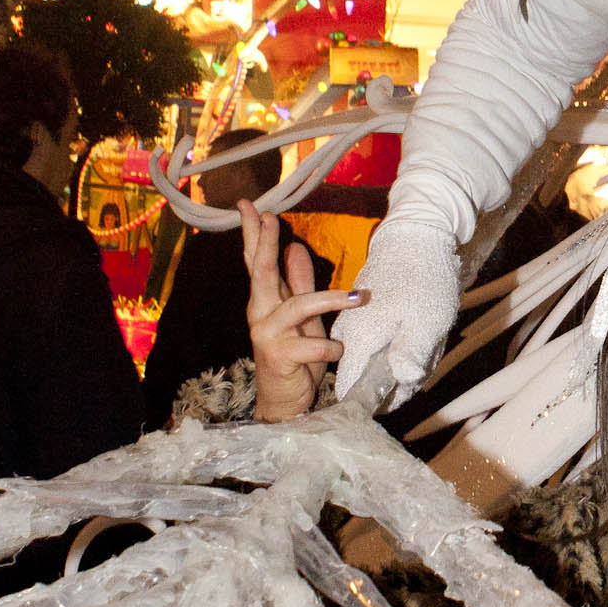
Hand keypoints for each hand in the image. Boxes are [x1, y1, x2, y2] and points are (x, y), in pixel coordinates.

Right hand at [242, 201, 364, 423]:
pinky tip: (339, 350)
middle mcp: (260, 314)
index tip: (248, 205)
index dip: (253, 234)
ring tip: (359, 297)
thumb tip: (294, 248)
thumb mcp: (302, 317)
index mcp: (266, 301)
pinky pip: (311, 345)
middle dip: (266, 244)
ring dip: (330, 300)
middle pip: (262, 273)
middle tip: (270, 217)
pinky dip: (330, 346)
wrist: (285, 402)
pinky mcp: (279, 357)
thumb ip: (298, 284)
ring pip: (297, 307)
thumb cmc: (295, 356)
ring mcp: (267, 335)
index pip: (256, 261)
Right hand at [330, 216, 463, 410]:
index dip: (369, 400)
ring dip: (392, 362)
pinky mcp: (362, 309)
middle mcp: (348, 331)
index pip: (348, 386)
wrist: (416, 234)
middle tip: (418, 370)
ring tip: (421, 351)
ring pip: (367, 356)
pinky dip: (391, 344)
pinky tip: (413, 336)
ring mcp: (352, 318)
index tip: (395, 397)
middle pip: (360, 373)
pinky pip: (372, 339)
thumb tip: (401, 385)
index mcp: (359, 338)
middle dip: (388, 381)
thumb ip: (412, 357)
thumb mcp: (427, 323)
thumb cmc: (424, 280)